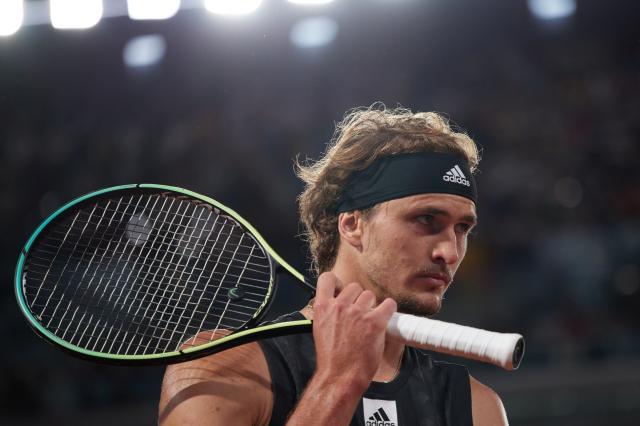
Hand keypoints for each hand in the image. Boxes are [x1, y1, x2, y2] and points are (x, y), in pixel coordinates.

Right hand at [311, 272, 396, 391]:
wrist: (340, 376)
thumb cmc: (331, 358)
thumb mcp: (320, 330)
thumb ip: (328, 313)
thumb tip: (338, 303)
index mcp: (322, 308)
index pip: (327, 278)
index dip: (337, 282)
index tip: (341, 290)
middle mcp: (340, 306)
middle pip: (355, 287)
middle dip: (358, 299)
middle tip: (360, 314)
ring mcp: (358, 313)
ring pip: (370, 295)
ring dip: (372, 306)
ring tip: (371, 321)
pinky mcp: (375, 322)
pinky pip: (388, 304)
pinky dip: (389, 309)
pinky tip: (386, 318)